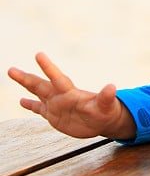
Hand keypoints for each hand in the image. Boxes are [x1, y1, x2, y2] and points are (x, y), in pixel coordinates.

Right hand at [7, 52, 134, 139]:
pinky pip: (39, 109)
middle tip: (10, 69)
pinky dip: (30, 105)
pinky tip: (21, 101)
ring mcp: (56, 105)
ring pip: (37, 92)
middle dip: (26, 77)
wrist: (103, 121)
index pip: (57, 78)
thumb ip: (106, 97)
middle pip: (40, 85)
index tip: (38, 54)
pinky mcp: (54, 116)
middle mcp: (60, 96)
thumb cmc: (106, 111)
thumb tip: (112, 87)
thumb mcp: (106, 106)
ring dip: (25, 84)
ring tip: (12, 72)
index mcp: (71, 93)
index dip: (48, 67)